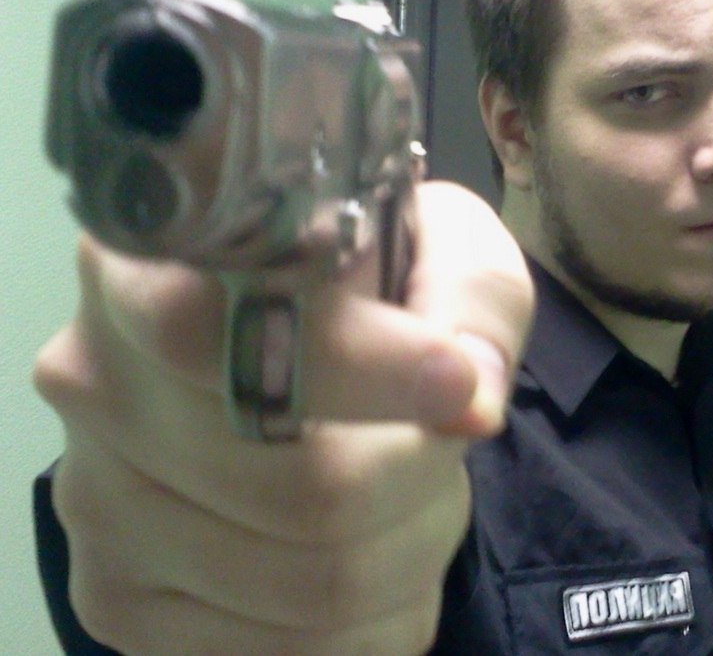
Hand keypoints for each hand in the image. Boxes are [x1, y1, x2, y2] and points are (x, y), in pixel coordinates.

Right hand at [34, 181, 533, 654]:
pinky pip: (287, 652)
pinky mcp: (119, 596)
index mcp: (150, 267)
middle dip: (423, 474)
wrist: (289, 349)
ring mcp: (98, 502)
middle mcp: (97, 385)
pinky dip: (376, 614)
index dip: (359, 368)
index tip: (457, 381)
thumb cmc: (371, 280)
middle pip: (302, 487)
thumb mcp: (438, 242)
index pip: (213, 333)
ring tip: (417, 485)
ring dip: (413, 543)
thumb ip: (468, 295)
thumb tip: (470, 403)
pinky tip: (381, 542)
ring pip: (310, 583)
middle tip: (448, 435)